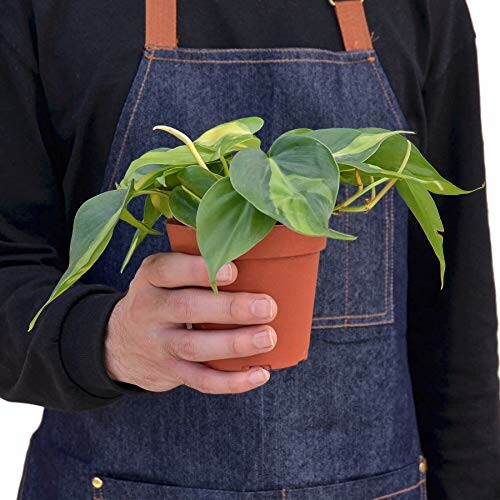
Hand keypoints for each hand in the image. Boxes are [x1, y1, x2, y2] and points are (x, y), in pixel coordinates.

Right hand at [104, 253, 277, 393]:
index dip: (199, 270)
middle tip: (267, 307)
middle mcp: (150, 310)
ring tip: (267, 338)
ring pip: (194, 347)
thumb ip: (197, 265)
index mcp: (151, 278)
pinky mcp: (170, 372)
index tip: (233, 271)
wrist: (121, 343)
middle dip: (230, 308)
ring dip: (234, 344)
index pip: (168, 270)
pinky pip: (201, 380)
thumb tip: (258, 257)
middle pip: (187, 308)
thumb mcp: (165, 274)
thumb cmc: (162, 297)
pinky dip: (231, 382)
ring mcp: (159, 344)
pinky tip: (260, 374)